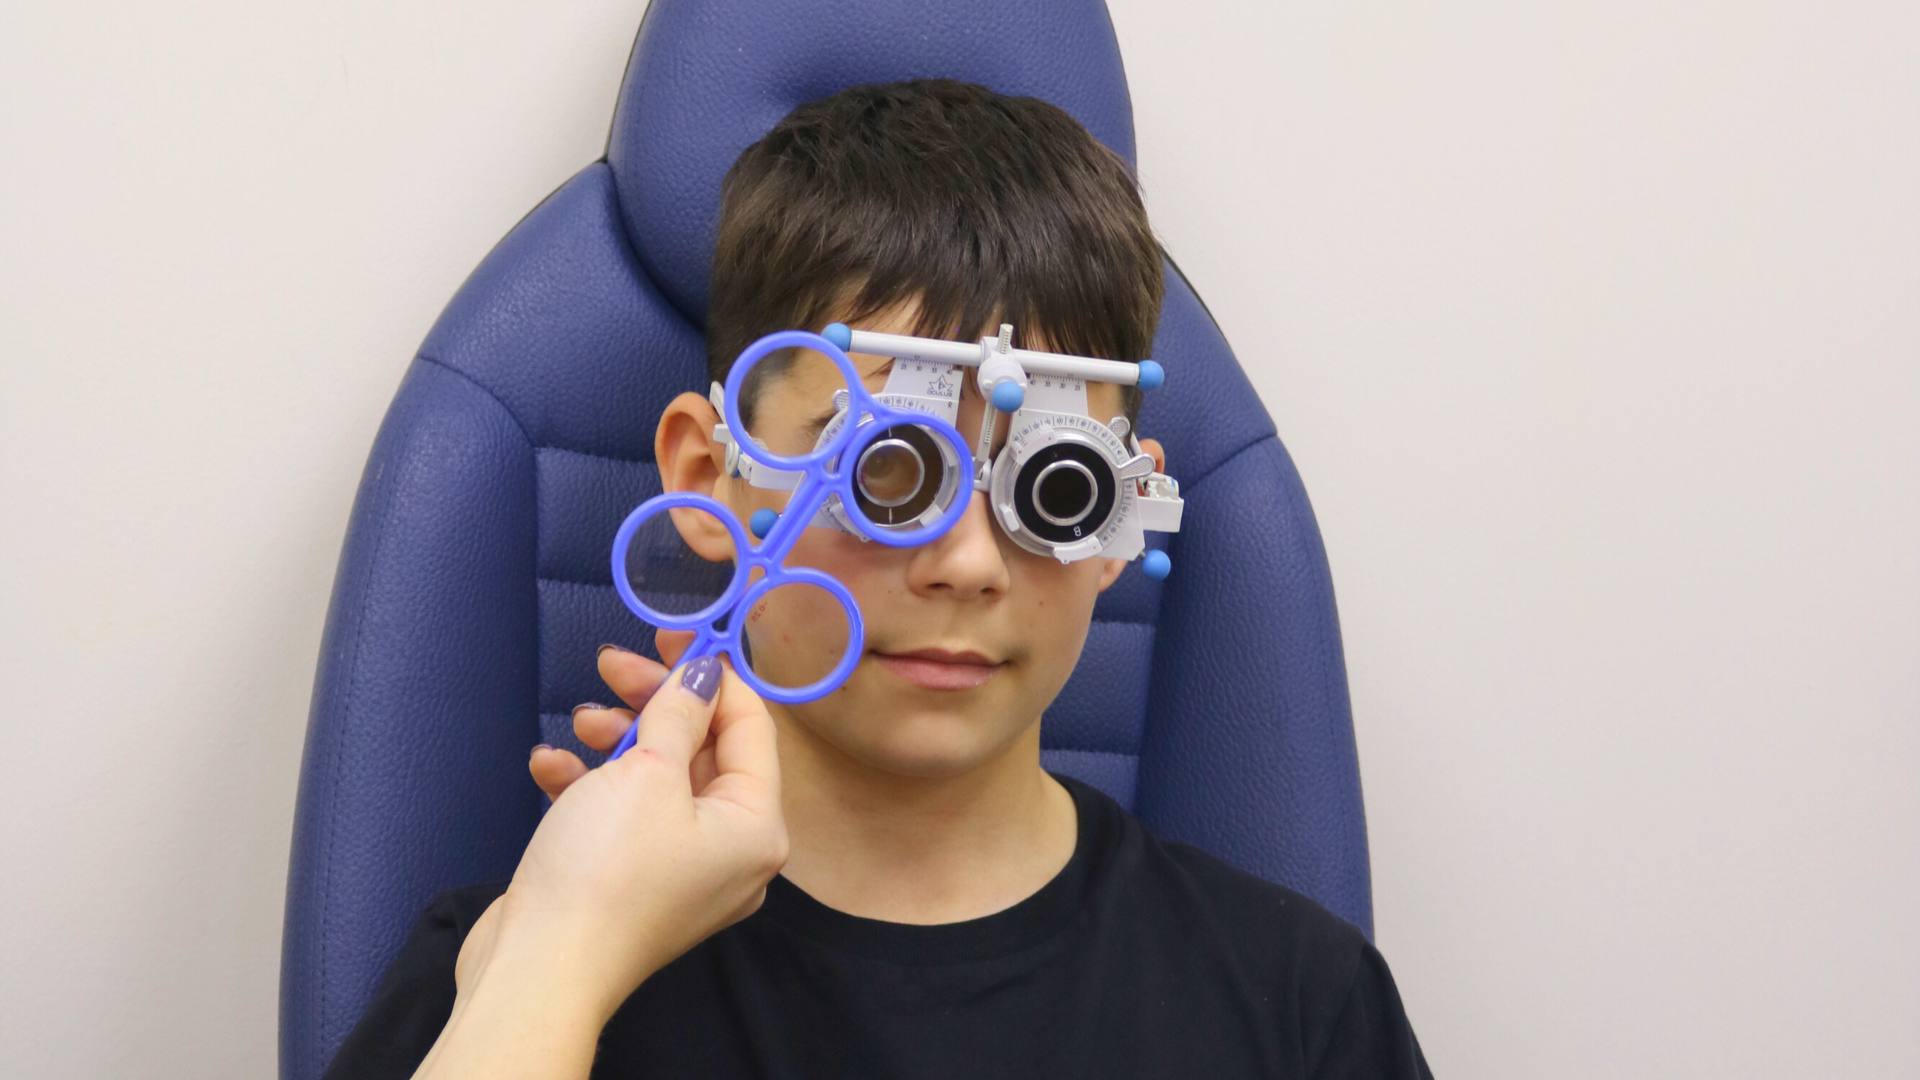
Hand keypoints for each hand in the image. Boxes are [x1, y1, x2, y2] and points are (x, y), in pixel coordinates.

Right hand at [421, 639, 785, 1079]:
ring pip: (659, 779)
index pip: (752, 727)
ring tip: (580, 723)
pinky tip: (550, 767)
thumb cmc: (605, 873)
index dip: (716, 674)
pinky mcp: (632, 882)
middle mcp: (731, 852)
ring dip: (618, 741)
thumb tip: (702, 670)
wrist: (538, 971)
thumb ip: (679, 712)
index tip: (676, 634)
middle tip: (613, 664)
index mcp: (758, 827)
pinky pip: (621, 816)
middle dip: (656, 703)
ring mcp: (681, 871)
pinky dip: (588, 786)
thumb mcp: (648, 773)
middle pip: (704, 749)